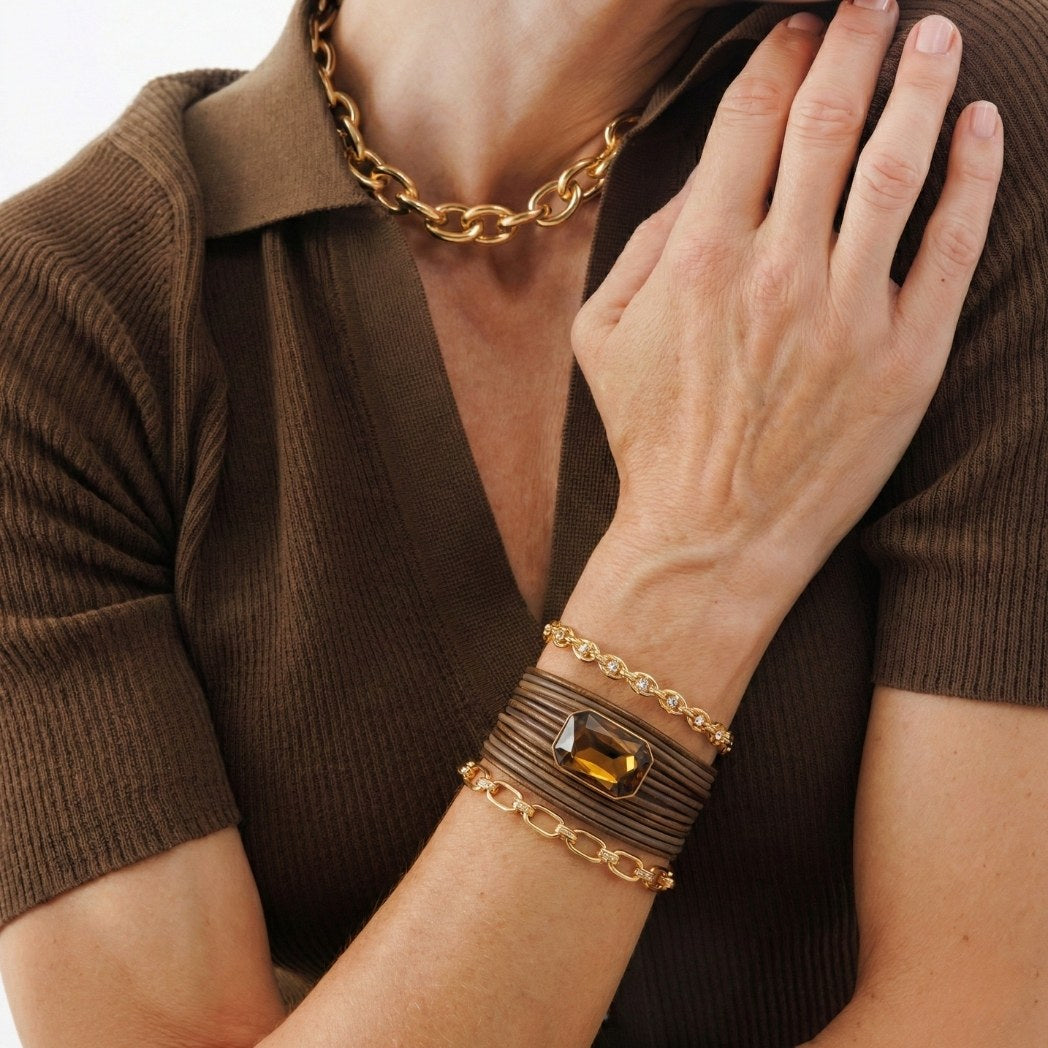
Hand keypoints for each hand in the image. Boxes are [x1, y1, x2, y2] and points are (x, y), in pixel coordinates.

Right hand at [573, 2, 1002, 594]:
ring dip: (919, 87)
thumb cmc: (651, 439)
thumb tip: (699, 182)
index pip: (750, 122)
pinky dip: (972, 178)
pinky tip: (980, 127)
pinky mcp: (906, 358)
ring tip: (937, 35)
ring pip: (895, 169)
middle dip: (854, 43)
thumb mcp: (602, 338)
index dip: (780, 58)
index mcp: (699, 257)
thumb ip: (641, 246)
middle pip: (827, 122)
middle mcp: (778, 271)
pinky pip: (950, 249)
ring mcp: (849, 314)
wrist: (711, 537)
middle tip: (875, 0)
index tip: (798, 30)